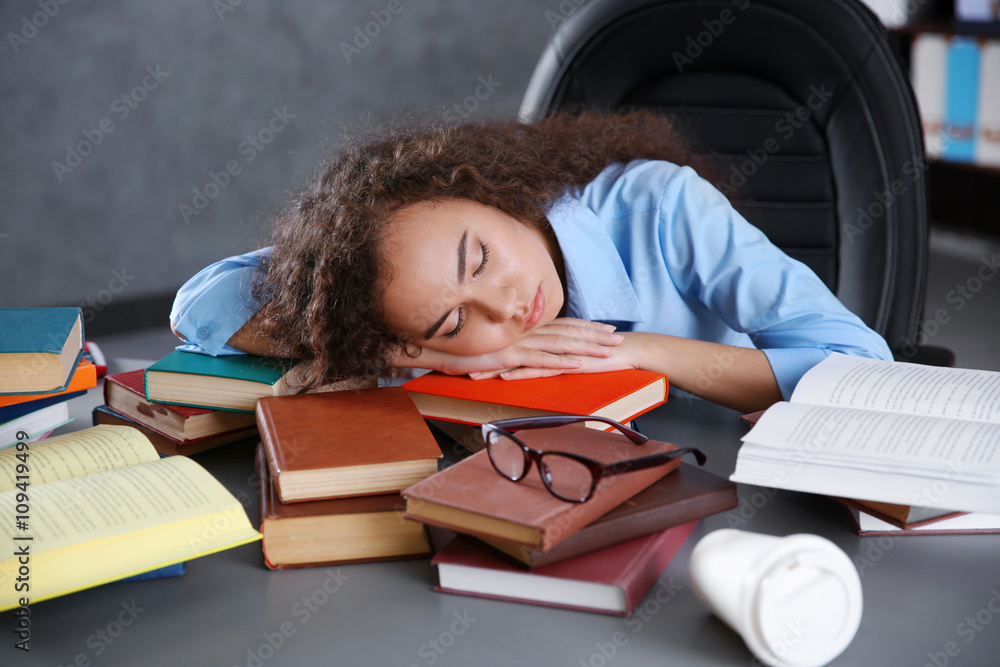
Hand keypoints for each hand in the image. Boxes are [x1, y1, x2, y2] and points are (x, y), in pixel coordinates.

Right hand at [392, 318, 623, 375]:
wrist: (438, 347)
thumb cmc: (463, 349)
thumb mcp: (494, 347)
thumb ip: (511, 347)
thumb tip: (523, 352)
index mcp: (524, 327)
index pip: (560, 324)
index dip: (584, 326)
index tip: (604, 328)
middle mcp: (526, 331)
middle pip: (568, 331)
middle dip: (595, 334)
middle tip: (619, 337)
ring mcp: (520, 342)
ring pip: (561, 343)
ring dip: (588, 347)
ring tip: (610, 350)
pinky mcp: (511, 354)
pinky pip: (542, 358)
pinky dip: (563, 360)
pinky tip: (580, 363)